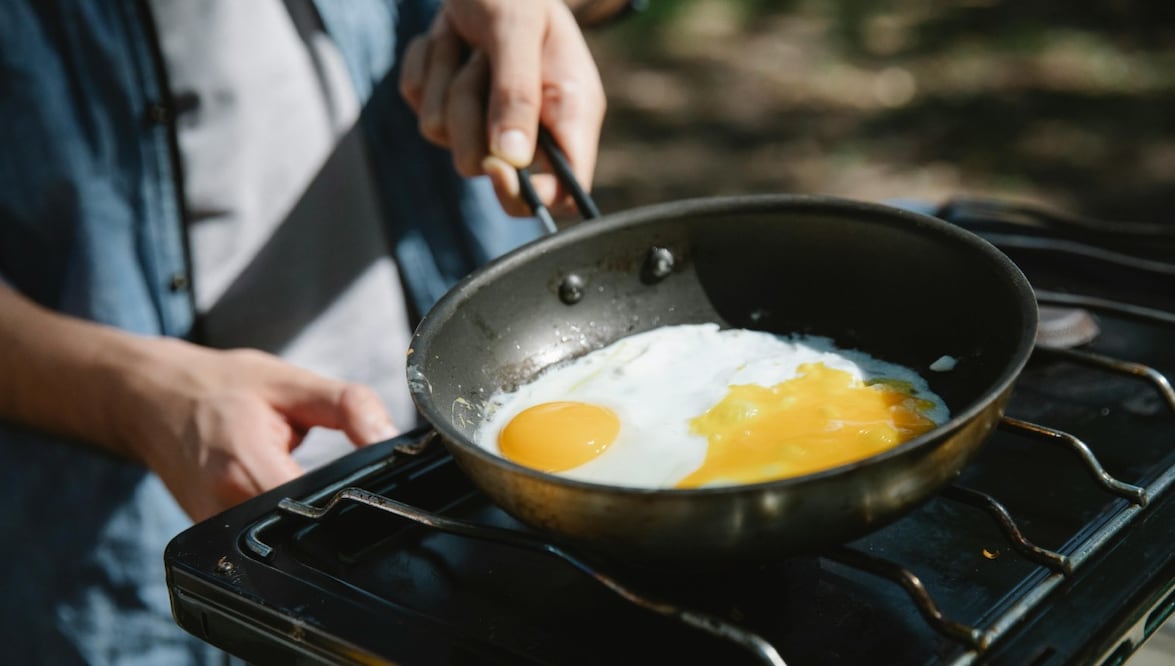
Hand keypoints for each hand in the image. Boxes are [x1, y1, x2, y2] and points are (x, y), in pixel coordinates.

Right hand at [120, 339, 396, 521]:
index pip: (318, 507)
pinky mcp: (209, 538)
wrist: (150, 398)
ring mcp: (212, 531)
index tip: (371, 483)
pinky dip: (282, 520)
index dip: (352, 499)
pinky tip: (288, 495)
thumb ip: (349, 408)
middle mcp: (223, 510)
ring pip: (283, 541)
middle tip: (344, 474)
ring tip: (310, 479)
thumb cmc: (219, 387)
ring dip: (307, 516)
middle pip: (303, 531)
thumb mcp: (291, 383)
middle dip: (333, 508)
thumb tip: (391, 439)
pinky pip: (260, 541)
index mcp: (246, 468)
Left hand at [399, 0, 605, 215]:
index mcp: (570, 113)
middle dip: (471, 122)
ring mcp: (486, 120)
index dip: (532, 195)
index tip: (498, 168)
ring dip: (446, 83)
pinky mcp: (448, 106)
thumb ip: (518, 92)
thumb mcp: (517, 28)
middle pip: (491, 172)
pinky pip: (420, 107)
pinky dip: (427, 68)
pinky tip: (449, 40)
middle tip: (479, 67)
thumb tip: (512, 159)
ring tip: (469, 43)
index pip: (565, 190)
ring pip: (446, 138)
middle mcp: (533, 126)